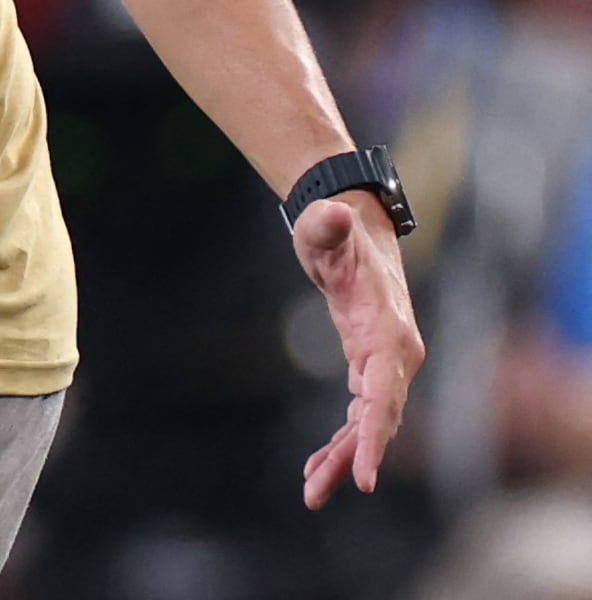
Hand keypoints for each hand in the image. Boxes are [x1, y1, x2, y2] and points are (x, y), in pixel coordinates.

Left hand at [293, 191, 425, 507]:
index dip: (373, 435)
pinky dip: (341, 442)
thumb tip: (331, 212)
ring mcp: (384, 365)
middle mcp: (395, 356)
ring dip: (342, 459)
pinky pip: (358, 416)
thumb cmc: (335, 230)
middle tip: (316, 493)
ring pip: (367, 424)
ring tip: (311, 493)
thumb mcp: (326, 226)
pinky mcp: (368, 369)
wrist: (352, 229)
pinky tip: (316, 468)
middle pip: (378, 418)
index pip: (384, 394)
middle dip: (352, 458)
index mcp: (388, 332)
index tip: (364, 475)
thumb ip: (329, 225)